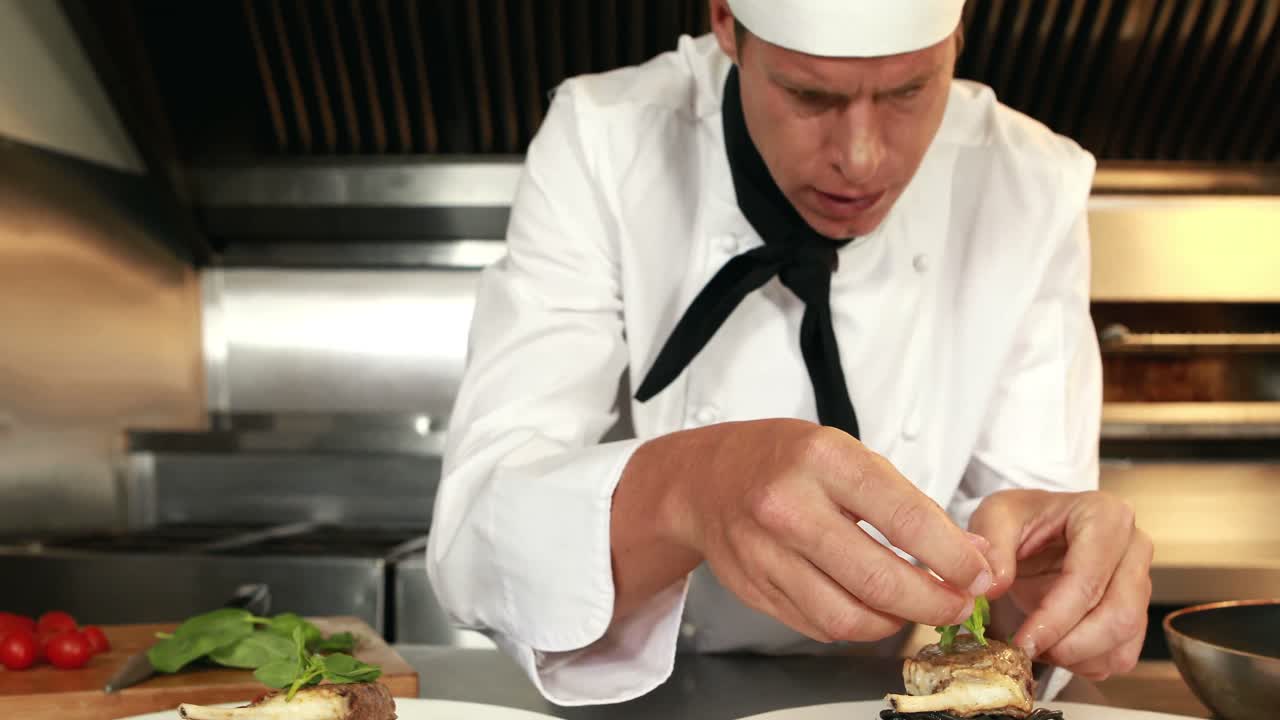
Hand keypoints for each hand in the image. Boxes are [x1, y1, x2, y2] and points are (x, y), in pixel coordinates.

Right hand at [663, 419, 992, 642]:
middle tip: (959, 604)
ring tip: (913, 606)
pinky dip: (857, 624)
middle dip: (935, 602)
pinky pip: (821, 626)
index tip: (980, 574)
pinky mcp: (756, 589)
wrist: (704, 479)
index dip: (954, 557)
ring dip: (897, 622)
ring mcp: (766, 553)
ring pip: (850, 617)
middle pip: (879, 579)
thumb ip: (908, 503)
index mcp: (822, 460)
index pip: (905, 519)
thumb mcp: (847, 454)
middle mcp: (789, 508)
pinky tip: (869, 606)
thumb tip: (971, 552)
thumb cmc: (782, 460)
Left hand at [969, 489, 1153, 679]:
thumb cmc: (1021, 519)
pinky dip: (1086, 663)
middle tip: (1028, 651)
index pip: (1087, 579)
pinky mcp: (1137, 612)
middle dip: (1069, 645)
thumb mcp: (995, 517)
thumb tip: (992, 586)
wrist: (1036, 531)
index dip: (1055, 618)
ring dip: (1076, 657)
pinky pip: (1121, 655)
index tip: (1023, 641)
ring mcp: (1140, 581)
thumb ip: (992, 547)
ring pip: (1123, 640)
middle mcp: (1133, 547)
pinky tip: (1054, 648)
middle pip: (1118, 615)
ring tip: (1036, 647)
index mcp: (1105, 515)